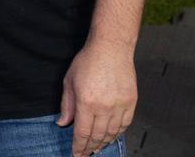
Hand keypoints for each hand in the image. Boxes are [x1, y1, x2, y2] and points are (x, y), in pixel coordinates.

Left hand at [57, 39, 136, 155]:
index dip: (78, 146)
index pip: (82, 132)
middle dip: (90, 147)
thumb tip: (62, 123)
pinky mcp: (131, 102)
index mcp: (86, 102)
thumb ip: (66, 105)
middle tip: (85, 154)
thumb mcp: (69, 81)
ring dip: (104, 143)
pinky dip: (118, 133)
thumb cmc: (88, 61)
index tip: (76, 154)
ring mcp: (120, 105)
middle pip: (97, 135)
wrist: (111, 48)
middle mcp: (104, 107)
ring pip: (112, 132)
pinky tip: (111, 136)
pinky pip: (125, 124)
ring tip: (97, 148)